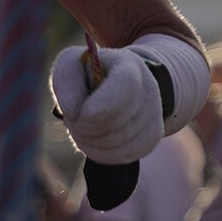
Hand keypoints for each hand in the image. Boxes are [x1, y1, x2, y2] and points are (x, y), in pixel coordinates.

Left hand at [51, 39, 165, 165]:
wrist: (118, 82)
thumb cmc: (88, 73)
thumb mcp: (71, 65)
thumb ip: (66, 83)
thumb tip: (74, 114)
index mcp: (129, 66)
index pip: (126, 86)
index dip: (99, 108)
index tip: (78, 116)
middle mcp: (148, 88)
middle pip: (117, 123)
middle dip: (86, 128)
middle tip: (73, 121)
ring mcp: (154, 113)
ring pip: (120, 143)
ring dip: (91, 142)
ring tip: (81, 130)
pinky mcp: (153, 136)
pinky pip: (125, 155)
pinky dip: (102, 154)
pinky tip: (93, 142)